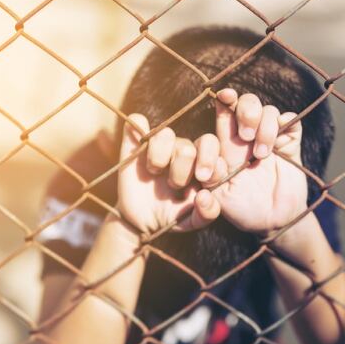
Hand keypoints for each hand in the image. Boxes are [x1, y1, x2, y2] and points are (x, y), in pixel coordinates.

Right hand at [117, 114, 221, 233]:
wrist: (140, 220)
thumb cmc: (171, 216)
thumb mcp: (191, 221)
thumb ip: (207, 213)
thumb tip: (204, 196)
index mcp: (200, 162)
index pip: (210, 145)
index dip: (209, 160)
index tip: (203, 180)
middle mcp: (181, 150)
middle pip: (187, 145)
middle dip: (182, 169)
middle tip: (176, 185)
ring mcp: (158, 146)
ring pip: (165, 133)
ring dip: (160, 157)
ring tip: (155, 172)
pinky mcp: (134, 144)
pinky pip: (137, 122)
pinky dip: (137, 127)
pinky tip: (139, 149)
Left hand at [209, 89, 306, 234]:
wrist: (273, 222)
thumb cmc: (242, 209)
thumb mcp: (220, 198)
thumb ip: (210, 181)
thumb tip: (204, 168)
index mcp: (226, 144)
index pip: (223, 112)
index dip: (224, 100)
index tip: (223, 96)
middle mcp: (247, 136)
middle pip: (246, 102)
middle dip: (246, 112)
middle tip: (245, 136)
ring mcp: (270, 138)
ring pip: (268, 110)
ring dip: (265, 127)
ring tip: (262, 155)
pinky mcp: (291, 144)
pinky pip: (292, 121)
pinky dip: (287, 123)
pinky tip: (281, 141)